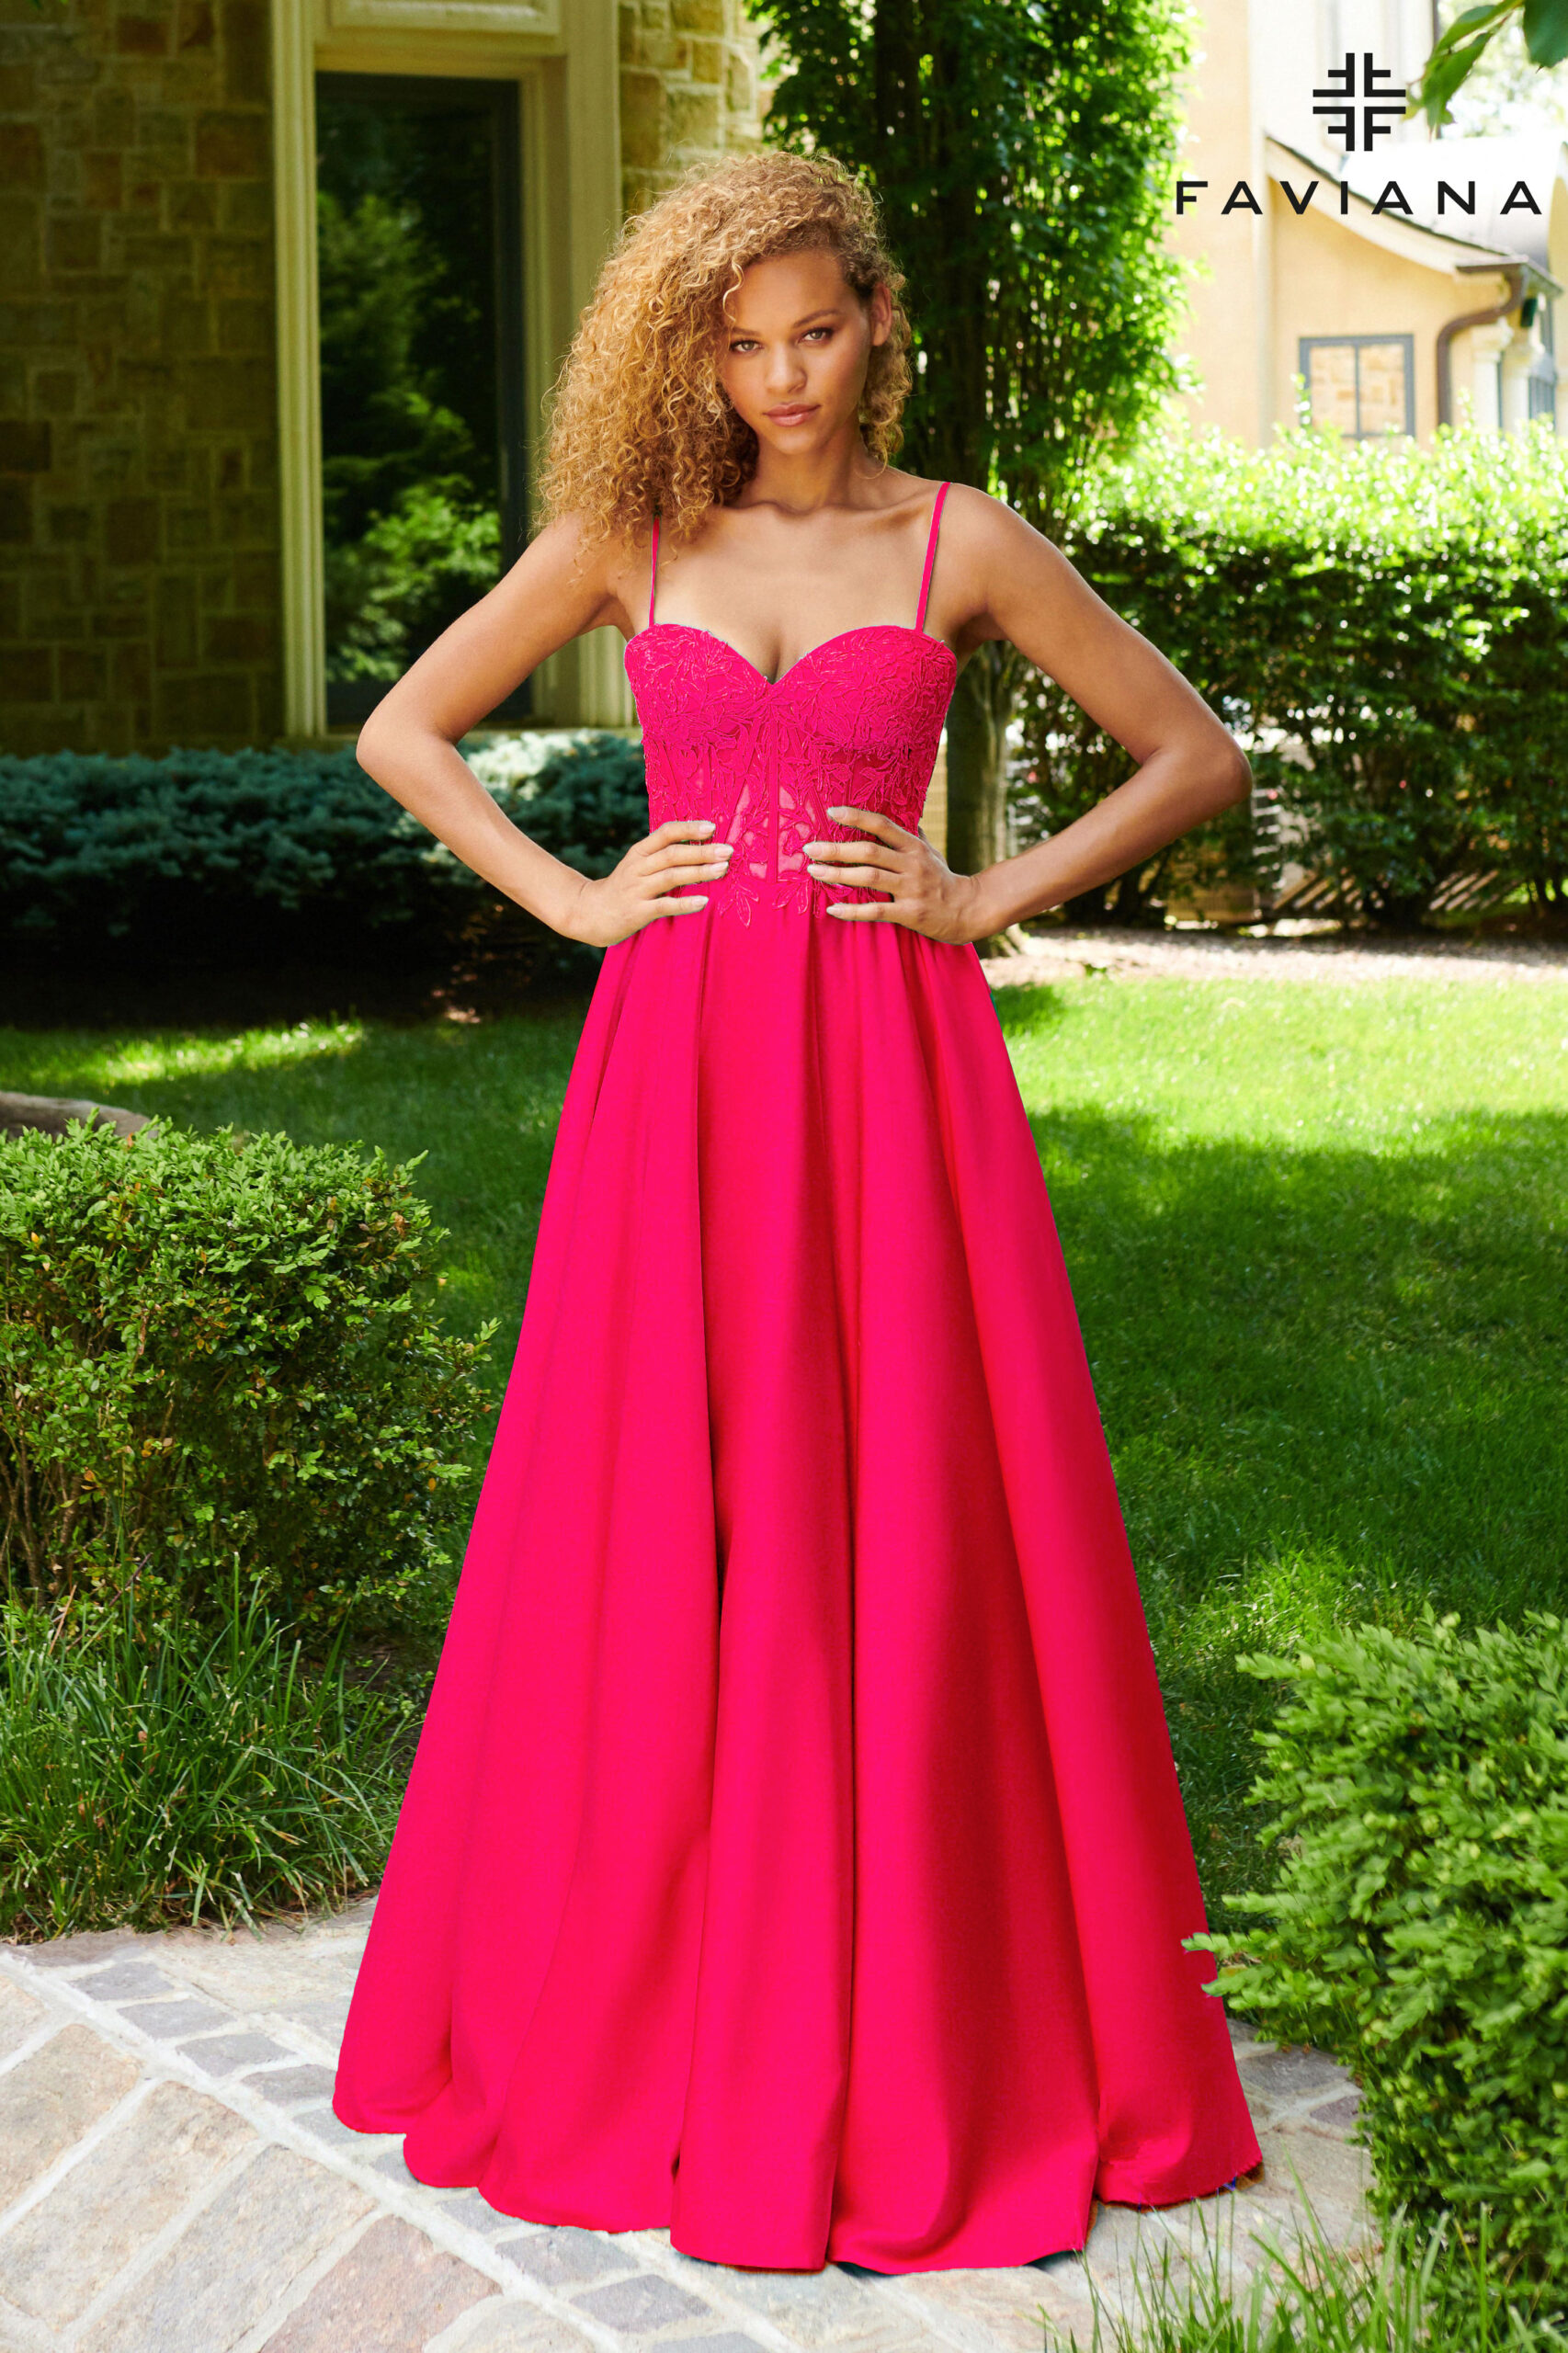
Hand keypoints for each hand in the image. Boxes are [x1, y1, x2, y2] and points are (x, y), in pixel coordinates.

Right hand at [560, 819, 732, 945]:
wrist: (590, 913)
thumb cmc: (624, 887)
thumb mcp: (638, 864)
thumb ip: (662, 854)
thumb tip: (700, 843)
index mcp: (639, 852)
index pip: (665, 833)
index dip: (688, 829)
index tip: (712, 827)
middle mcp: (638, 867)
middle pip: (672, 854)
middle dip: (701, 851)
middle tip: (727, 850)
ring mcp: (637, 890)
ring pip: (671, 877)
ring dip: (699, 872)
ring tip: (722, 869)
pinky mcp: (637, 912)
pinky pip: (664, 905)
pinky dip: (685, 903)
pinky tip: (703, 901)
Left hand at [803, 807, 989, 941]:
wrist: (967, 910)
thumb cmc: (943, 879)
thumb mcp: (930, 852)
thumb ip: (912, 834)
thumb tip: (901, 812)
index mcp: (914, 846)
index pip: (882, 825)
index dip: (856, 817)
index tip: (831, 812)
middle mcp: (912, 864)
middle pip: (869, 852)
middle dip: (836, 849)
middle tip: (809, 848)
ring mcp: (911, 889)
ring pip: (868, 878)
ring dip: (837, 874)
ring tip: (813, 871)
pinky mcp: (910, 913)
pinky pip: (876, 912)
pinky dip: (852, 911)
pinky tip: (832, 909)